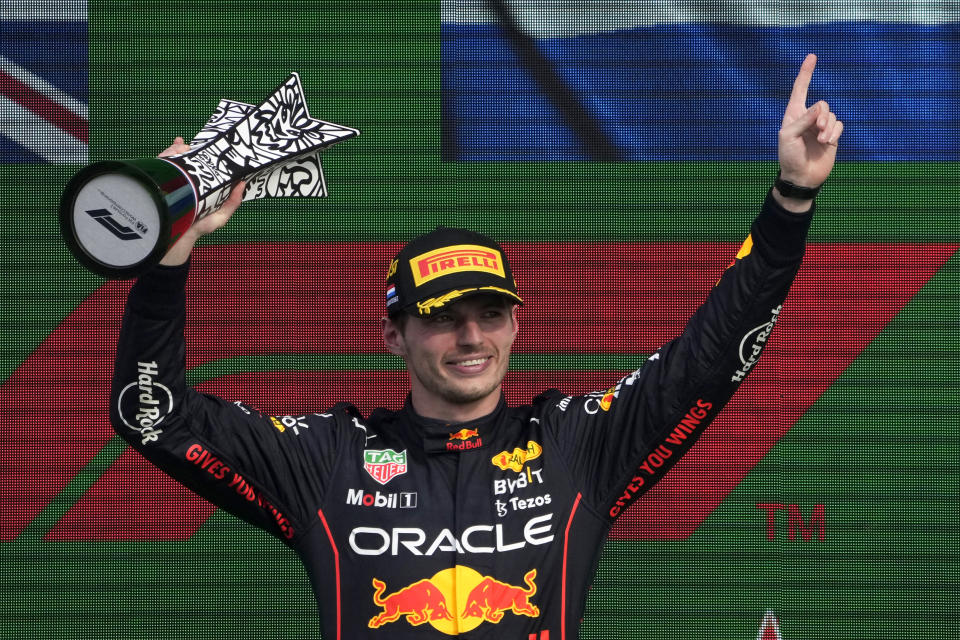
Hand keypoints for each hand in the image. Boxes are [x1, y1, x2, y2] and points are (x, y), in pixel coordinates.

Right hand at [158, 137, 245, 265]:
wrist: (177, 236)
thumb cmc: (200, 226)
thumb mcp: (220, 216)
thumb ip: (232, 202)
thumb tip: (242, 185)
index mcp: (202, 186)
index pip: (205, 167)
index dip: (209, 156)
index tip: (215, 147)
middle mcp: (187, 181)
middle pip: (189, 159)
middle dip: (192, 149)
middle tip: (198, 145)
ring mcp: (173, 180)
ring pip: (175, 158)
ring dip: (180, 149)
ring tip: (186, 146)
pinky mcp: (161, 181)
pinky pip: (162, 163)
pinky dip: (167, 153)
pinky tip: (175, 147)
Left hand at [777, 54, 842, 189]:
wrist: (801, 177)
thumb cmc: (789, 157)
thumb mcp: (789, 136)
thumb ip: (803, 119)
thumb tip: (820, 106)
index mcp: (793, 114)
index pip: (800, 89)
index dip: (806, 73)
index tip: (812, 57)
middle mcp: (808, 118)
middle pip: (822, 104)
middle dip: (822, 115)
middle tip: (818, 130)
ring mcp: (820, 127)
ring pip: (832, 115)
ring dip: (828, 126)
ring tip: (821, 139)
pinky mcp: (831, 136)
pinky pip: (839, 125)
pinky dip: (835, 132)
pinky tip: (827, 142)